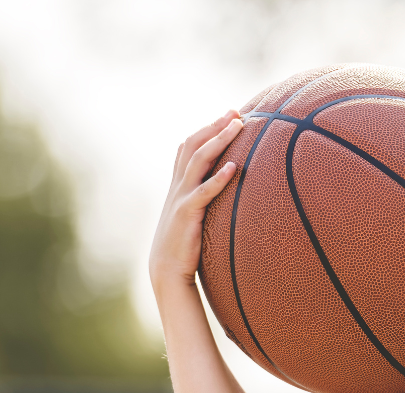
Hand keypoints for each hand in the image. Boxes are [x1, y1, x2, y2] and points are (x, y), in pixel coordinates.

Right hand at [150, 109, 243, 290]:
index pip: (189, 146)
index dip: (208, 128)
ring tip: (238, 126)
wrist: (166, 268)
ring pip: (198, 161)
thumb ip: (204, 196)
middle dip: (215, 126)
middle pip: (194, 145)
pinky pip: (204, 192)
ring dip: (218, 140)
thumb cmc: (184, 242)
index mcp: (179, 183)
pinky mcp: (187, 214)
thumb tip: (228, 185)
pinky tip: (233, 167)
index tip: (230, 114)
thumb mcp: (192, 213)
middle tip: (236, 112)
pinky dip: (218, 178)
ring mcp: (181, 197)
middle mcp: (178, 185)